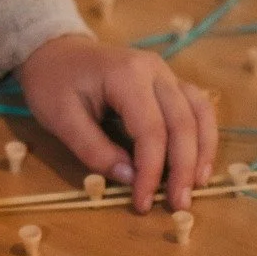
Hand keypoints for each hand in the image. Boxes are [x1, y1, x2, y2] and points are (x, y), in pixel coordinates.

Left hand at [16, 34, 216, 214]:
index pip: (151, 129)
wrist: (56, 50)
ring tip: (197, 185)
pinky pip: (196, 106)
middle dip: (184, 167)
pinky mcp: (168, 82)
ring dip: (203, 150)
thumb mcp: (61, 118)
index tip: (143, 202)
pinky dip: (202, 134)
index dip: (151, 170)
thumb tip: (129, 178)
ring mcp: (165, 73)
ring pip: (199, 111)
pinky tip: (199, 161)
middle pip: (182, 122)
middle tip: (178, 204)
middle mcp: (155, 70)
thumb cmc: (53, 82)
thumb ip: (94, 149)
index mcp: (127, 74)